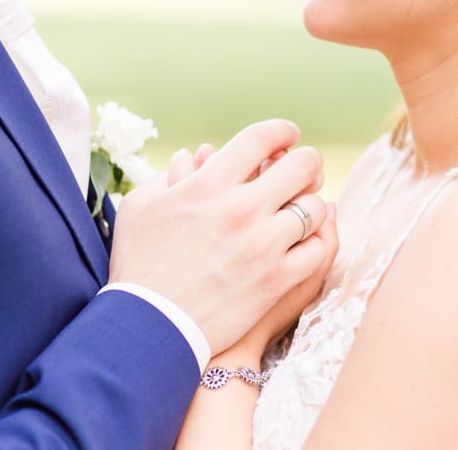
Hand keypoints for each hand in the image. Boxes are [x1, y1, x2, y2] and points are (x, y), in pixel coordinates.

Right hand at [107, 118, 331, 355]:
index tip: (287, 135)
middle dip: (307, 161)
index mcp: (209, 183)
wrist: (151, 325)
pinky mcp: (277, 279)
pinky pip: (318, 250)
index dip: (280, 131)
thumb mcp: (140, 207)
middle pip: (300, 166)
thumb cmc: (138, 263)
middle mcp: (242, 208)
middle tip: (305, 167)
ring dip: (311, 203)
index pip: (260, 138)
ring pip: (314, 208)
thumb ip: (169, 177)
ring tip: (303, 207)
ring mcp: (264, 244)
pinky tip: (307, 240)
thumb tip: (192, 157)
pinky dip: (317, 240)